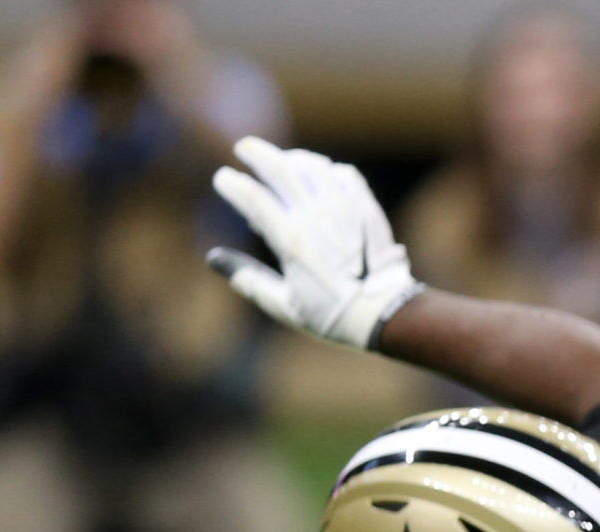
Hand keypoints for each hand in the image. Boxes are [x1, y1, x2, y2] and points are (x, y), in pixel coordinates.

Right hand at [206, 138, 422, 349]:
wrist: (384, 313)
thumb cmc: (333, 315)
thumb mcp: (284, 305)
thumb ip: (249, 279)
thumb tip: (215, 259)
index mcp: (292, 241)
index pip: (253, 198)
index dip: (232, 184)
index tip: (223, 179)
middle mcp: (317, 219)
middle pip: (281, 168)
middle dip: (257, 153)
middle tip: (245, 147)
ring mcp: (344, 210)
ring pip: (314, 166)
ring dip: (293, 158)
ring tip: (283, 160)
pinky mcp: (366, 209)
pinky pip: (346, 176)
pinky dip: (329, 170)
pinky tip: (321, 175)